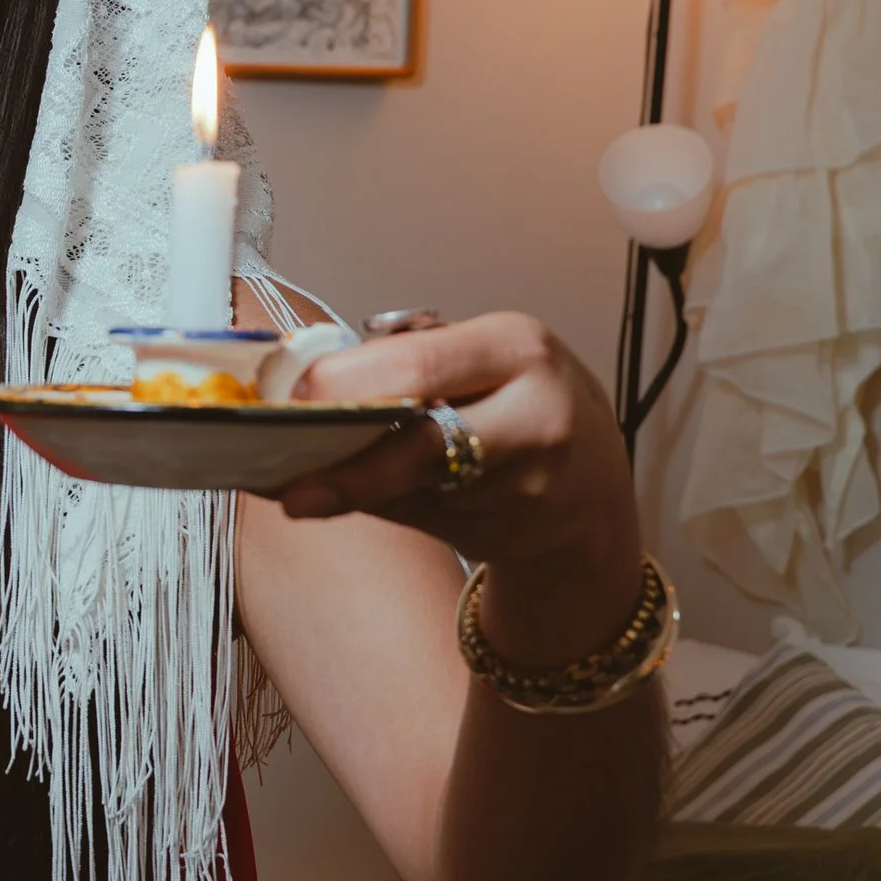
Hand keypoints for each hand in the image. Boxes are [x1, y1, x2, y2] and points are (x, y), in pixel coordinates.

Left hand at [276, 310, 644, 659]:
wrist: (593, 487)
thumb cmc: (528, 403)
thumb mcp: (492, 356)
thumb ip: (417, 359)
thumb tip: (312, 379)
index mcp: (517, 348)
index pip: (418, 366)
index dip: (347, 385)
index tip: (292, 398)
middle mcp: (531, 416)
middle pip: (420, 444)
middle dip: (347, 466)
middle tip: (287, 482)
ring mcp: (524, 485)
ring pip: (413, 491)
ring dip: (352, 492)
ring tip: (300, 488)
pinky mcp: (508, 532)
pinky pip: (419, 519)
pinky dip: (377, 509)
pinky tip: (344, 499)